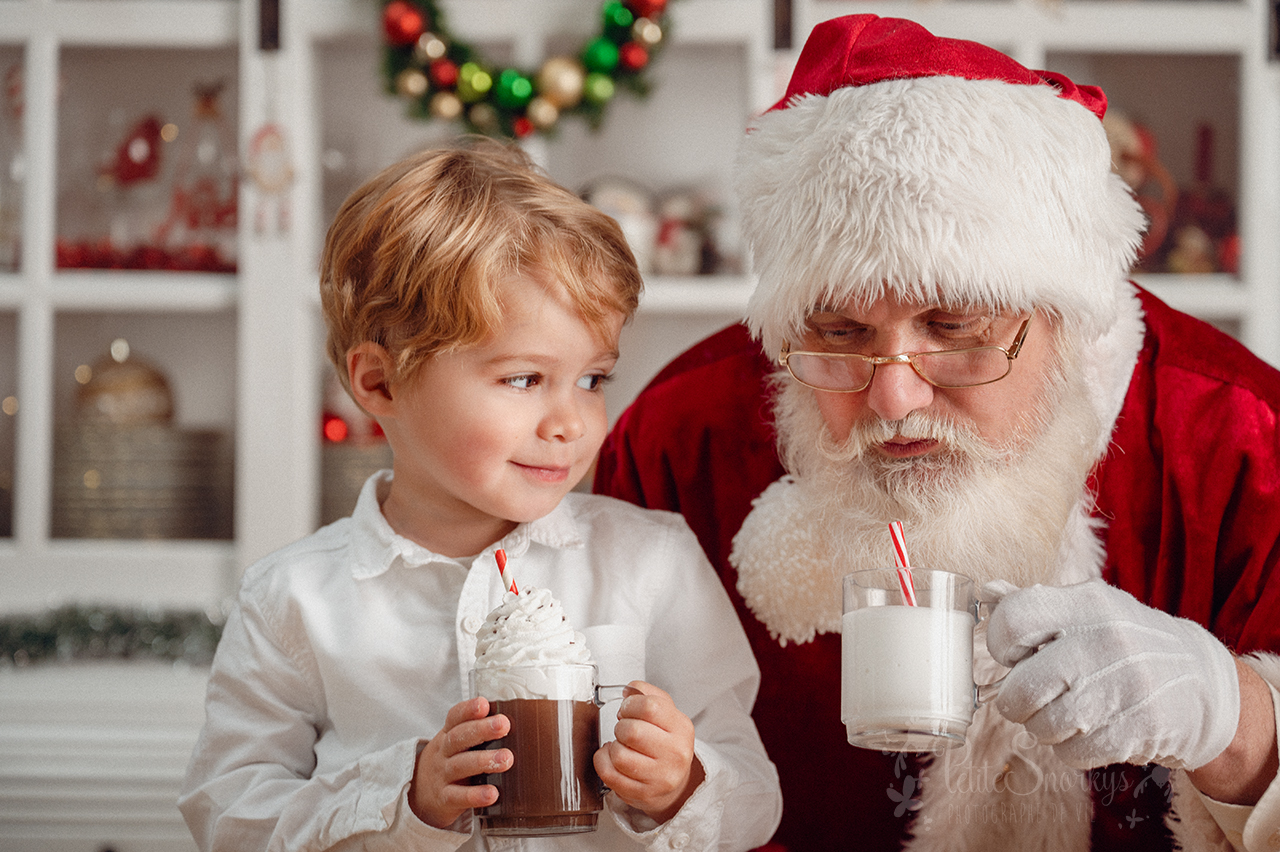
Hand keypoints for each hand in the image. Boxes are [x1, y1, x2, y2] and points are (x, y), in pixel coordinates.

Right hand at [409, 697, 511, 828]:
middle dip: (481, 730)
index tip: (484, 704)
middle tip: (504, 725)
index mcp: (448, 734)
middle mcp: (443, 752)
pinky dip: (475, 795)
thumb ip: (478, 731)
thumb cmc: (450, 762)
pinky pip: (458, 796)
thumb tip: (516, 718)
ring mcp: (442, 775)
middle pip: (458, 738)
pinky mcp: (444, 798)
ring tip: (506, 759)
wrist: (419, 795)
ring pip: (460, 765)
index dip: (468, 710)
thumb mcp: (457, 743)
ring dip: (483, 761)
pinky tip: (492, 793)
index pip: (454, 717)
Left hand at [594, 681, 703, 821]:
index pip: (650, 707)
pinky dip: (604, 762)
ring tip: (623, 746)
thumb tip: (628, 690)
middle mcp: (675, 753)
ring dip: (614, 747)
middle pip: (631, 731)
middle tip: (625, 730)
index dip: (630, 705)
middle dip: (621, 727)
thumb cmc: (666, 744)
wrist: (675, 783)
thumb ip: (647, 694)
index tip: (628, 710)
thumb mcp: (667, 713)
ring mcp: (660, 777)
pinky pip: (609, 775)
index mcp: (681, 727)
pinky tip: (613, 759)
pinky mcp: (643, 794)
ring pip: (618, 755)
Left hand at [986, 579, 1239, 769]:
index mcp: (1086, 603)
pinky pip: (1073, 752)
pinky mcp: (1141, 728)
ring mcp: (1124, 686)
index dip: (1000, 644)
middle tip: (1030, 698)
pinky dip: (1071, 748)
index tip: (1014, 655)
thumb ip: (1037, 606)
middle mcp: (1105, 640)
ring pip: (1044, 725)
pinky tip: (1087, 730)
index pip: (1014, 620)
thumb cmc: (1128, 643)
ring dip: (1044, 727)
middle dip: (1017, 701)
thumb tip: (988, 594)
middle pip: (1023, 687)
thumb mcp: (1089, 610)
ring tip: (1064, 713)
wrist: (1202, 683)